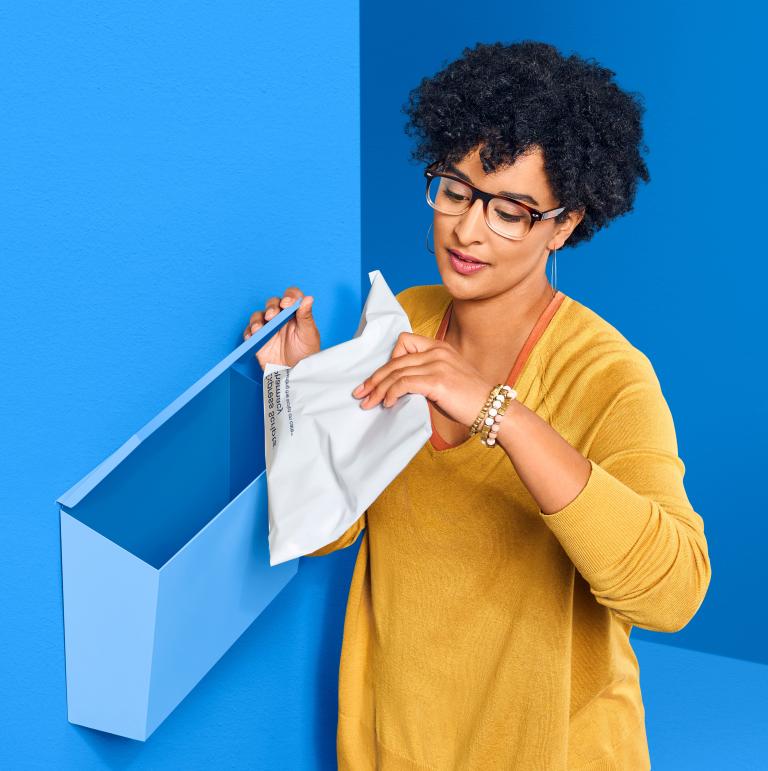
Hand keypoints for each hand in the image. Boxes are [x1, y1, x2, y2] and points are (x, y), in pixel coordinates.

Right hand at [243, 286, 320, 368]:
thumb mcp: (309, 335)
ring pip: (259, 316)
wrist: (295, 374)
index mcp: (295, 314)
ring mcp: (269, 328)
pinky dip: (249, 332)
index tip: (287, 304)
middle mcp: (281, 318)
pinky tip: (252, 336)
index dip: (288, 296)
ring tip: (259, 329)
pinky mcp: (259, 339)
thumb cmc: (306, 354)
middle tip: (272, 316)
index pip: (291, 297)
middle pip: (273, 304)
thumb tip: (309, 298)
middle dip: (271, 307)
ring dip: (257, 319)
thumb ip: (307, 316)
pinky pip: (250, 332)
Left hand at [351, 332, 492, 427]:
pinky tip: (388, 403)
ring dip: (378, 389)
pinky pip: (404, 383)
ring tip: (369, 403)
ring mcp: (437, 364)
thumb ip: (424, 376)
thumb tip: (397, 387)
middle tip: (361, 393)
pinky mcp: (437, 380)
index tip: (378, 379)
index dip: (388, 361)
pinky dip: (391, 393)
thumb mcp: (445, 379)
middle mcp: (437, 351)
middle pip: (395, 360)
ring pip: (396, 372)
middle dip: (374, 378)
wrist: (493, 409)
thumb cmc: (469, 400)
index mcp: (439, 347)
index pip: (404, 342)